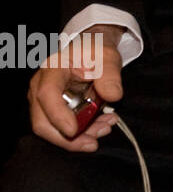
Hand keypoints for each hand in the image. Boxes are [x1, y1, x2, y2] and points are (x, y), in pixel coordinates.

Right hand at [28, 25, 123, 151]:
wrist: (90, 51)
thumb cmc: (95, 52)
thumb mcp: (107, 57)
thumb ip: (110, 75)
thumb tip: (113, 96)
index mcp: (53, 69)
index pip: (47, 94)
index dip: (57, 115)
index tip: (74, 131)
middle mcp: (40, 87)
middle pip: (42, 121)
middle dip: (68, 138)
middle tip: (95, 141)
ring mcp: (43, 101)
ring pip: (52, 129)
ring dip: (78, 137)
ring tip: (105, 127)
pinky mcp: (51, 110)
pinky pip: (60, 128)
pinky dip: (80, 133)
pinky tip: (100, 126)